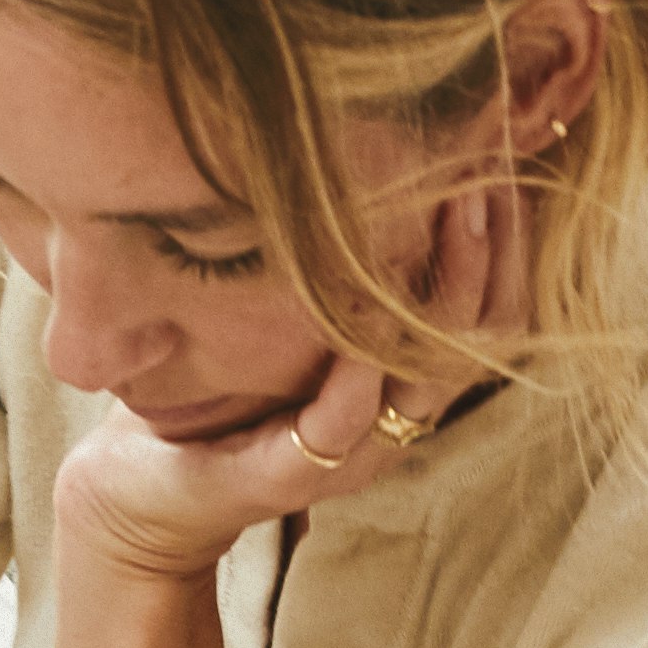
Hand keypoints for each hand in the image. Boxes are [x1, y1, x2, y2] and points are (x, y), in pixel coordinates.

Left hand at [48, 172, 528, 582]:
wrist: (140, 489)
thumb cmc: (217, 393)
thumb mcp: (289, 319)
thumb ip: (337, 268)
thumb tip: (364, 159)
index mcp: (401, 394)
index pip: (489, 321)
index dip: (508, 249)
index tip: (507, 167)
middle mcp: (390, 430)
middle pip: (477, 345)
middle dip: (490, 255)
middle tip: (492, 172)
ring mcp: (344, 459)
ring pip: (426, 382)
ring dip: (444, 295)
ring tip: (451, 211)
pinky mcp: (283, 479)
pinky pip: (340, 422)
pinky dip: (356, 367)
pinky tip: (359, 304)